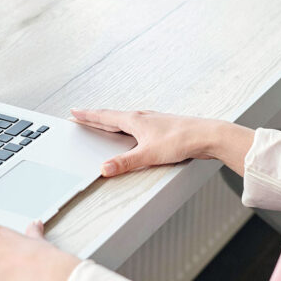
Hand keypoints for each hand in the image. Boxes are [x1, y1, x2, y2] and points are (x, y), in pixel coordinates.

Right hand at [69, 108, 255, 176]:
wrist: (206, 135)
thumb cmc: (180, 140)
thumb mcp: (148, 154)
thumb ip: (125, 163)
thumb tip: (104, 168)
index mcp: (134, 120)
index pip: (104, 117)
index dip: (88, 115)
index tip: (74, 112)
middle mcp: (142, 117)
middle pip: (112, 116)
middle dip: (95, 117)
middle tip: (81, 116)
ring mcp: (152, 121)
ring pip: (125, 120)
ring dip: (111, 121)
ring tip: (102, 123)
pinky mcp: (161, 128)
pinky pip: (136, 125)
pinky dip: (126, 127)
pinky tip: (132, 133)